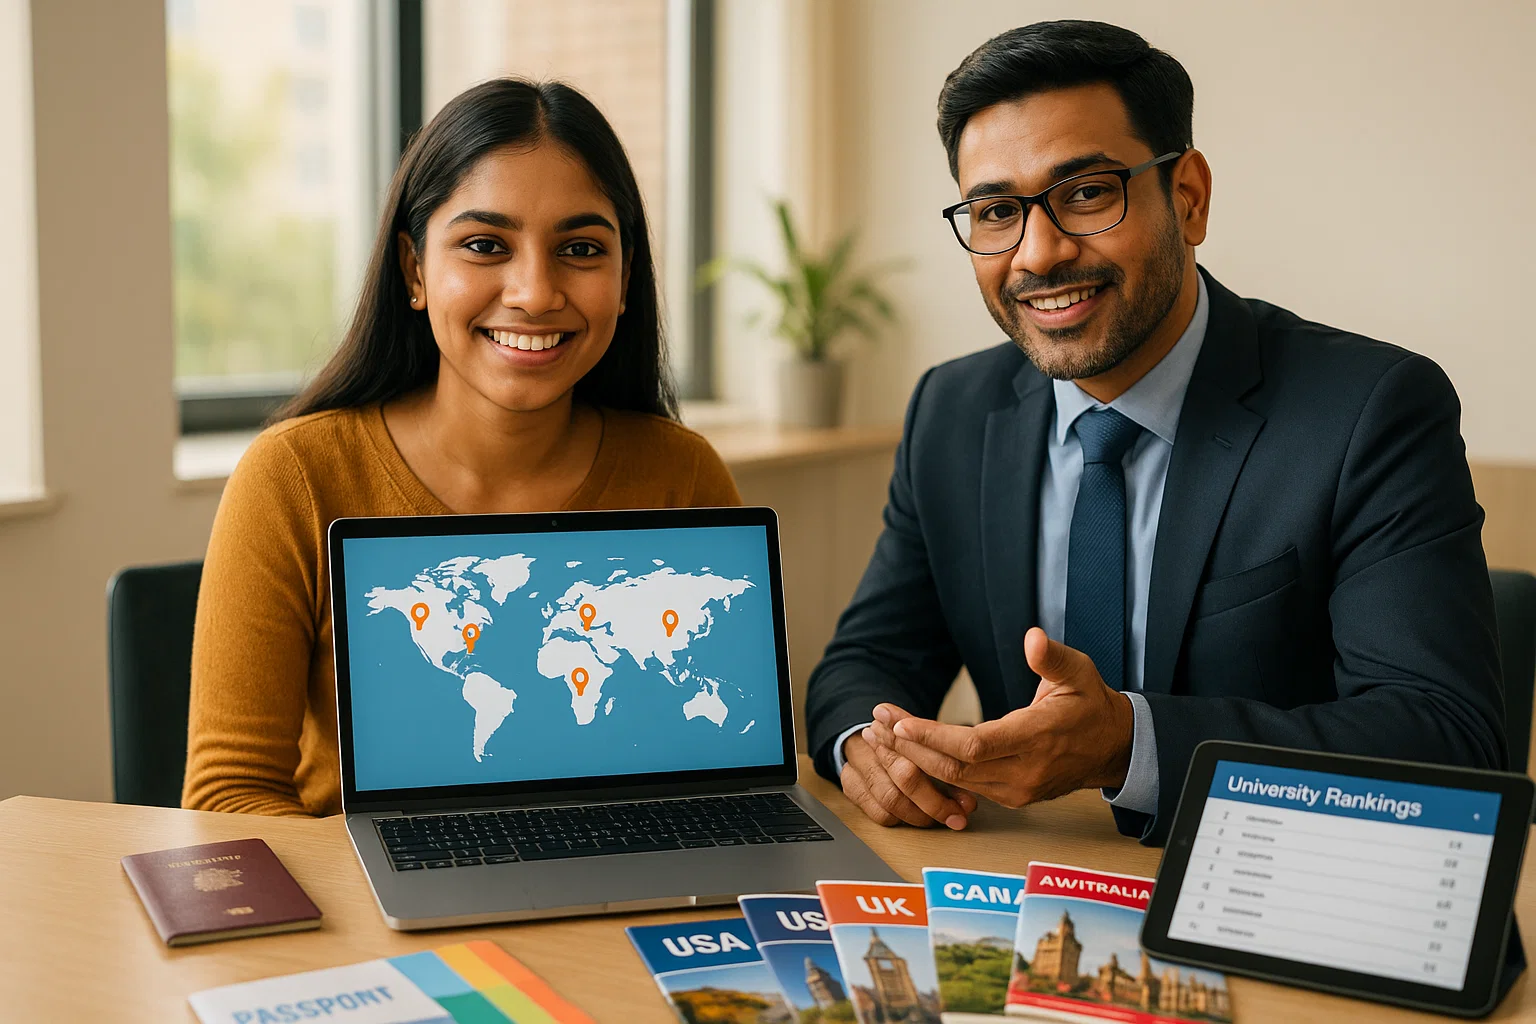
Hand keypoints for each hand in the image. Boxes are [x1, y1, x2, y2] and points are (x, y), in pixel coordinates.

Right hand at [839, 725, 976, 828]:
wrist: (861, 736)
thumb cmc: (900, 740)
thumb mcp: (922, 741)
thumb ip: (943, 759)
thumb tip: (970, 795)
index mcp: (889, 727)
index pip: (918, 751)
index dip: (947, 776)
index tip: (968, 799)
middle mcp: (869, 745)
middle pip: (905, 775)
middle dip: (936, 802)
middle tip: (958, 815)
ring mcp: (856, 765)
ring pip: (890, 799)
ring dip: (922, 815)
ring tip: (942, 820)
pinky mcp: (850, 785)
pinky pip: (878, 813)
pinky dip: (902, 820)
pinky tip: (918, 820)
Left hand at [863, 628, 1134, 807]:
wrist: (1112, 748)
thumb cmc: (1091, 704)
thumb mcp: (1079, 671)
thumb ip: (1052, 657)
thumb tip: (1032, 638)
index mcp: (1039, 737)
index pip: (976, 744)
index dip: (935, 736)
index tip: (901, 721)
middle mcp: (1025, 770)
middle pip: (955, 766)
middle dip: (911, 746)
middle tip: (876, 724)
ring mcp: (1018, 790)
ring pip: (955, 780)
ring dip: (916, 758)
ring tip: (882, 735)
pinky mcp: (1012, 797)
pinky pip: (964, 787)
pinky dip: (934, 770)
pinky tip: (909, 751)